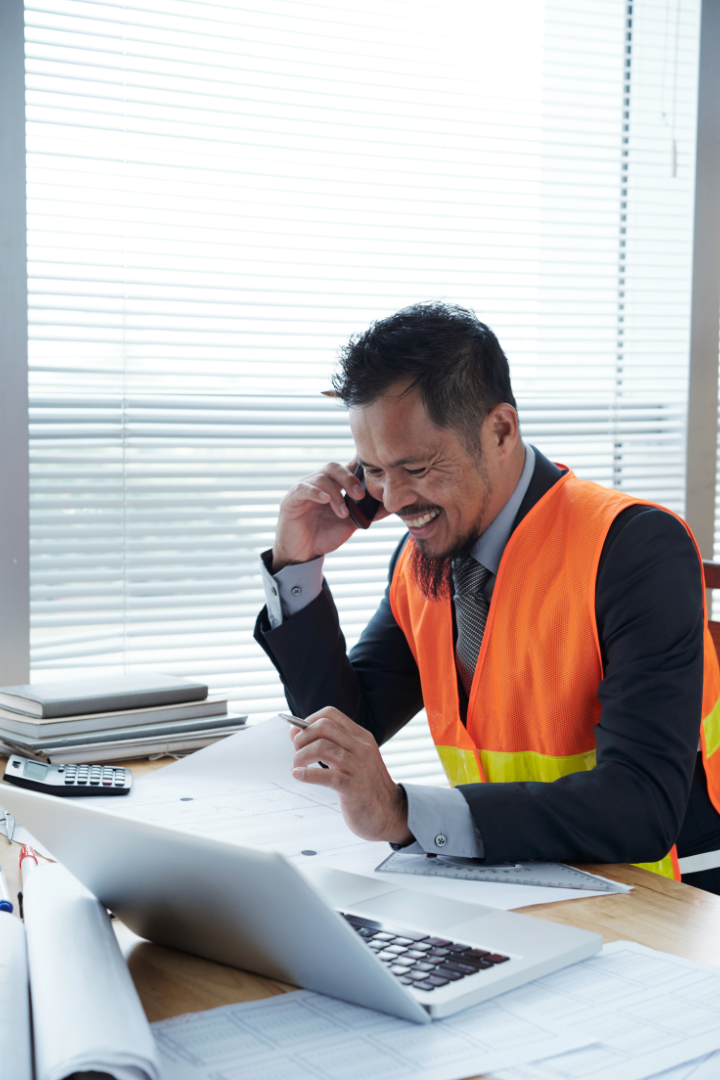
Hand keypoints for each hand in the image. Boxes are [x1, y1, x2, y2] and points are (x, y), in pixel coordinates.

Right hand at [271, 459, 387, 570]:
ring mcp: (303, 490)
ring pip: (320, 477)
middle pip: (333, 467)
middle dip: (349, 478)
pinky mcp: (290, 500)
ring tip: (342, 512)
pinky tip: (325, 500)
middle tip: (360, 495)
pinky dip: (315, 492)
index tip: (373, 472)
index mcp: (332, 485)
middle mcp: (316, 483)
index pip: (345, 466)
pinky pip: (302, 489)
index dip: (358, 465)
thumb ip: (367, 513)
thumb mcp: (350, 524)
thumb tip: (390, 506)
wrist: (303, 555)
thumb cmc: (324, 536)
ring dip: (335, 494)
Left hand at [289, 707, 412, 844]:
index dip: (308, 721)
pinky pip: (327, 776)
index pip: (330, 714)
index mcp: (361, 737)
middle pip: (324, 727)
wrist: (390, 814)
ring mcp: (359, 767)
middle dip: (302, 738)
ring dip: (301, 756)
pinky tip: (299, 776)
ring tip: (296, 767)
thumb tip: (295, 732)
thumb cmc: (366, 787)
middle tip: (297, 753)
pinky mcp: (354, 788)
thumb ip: (327, 744)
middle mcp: (361, 748)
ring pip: (323, 747)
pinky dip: (307, 774)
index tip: (299, 735)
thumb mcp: (351, 759)